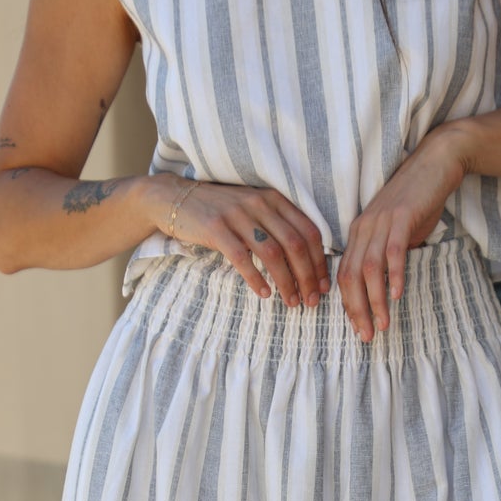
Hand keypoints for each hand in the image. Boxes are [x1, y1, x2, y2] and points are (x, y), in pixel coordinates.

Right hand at [154, 175, 331, 307]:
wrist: (177, 199)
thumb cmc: (222, 212)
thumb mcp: (254, 210)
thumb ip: (278, 226)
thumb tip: (307, 262)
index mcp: (274, 198)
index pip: (309, 231)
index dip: (319, 262)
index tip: (323, 286)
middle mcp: (259, 203)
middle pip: (295, 244)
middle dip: (307, 277)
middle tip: (311, 301)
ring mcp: (237, 214)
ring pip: (272, 253)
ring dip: (286, 282)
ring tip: (291, 302)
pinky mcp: (216, 228)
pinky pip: (242, 257)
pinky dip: (256, 278)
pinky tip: (263, 294)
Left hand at [335, 124, 471, 340]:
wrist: (435, 163)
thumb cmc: (418, 200)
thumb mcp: (396, 231)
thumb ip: (387, 256)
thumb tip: (388, 286)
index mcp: (359, 233)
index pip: (345, 275)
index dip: (349, 305)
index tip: (358, 328)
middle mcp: (364, 228)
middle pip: (350, 277)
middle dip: (357, 311)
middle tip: (366, 336)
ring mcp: (381, 222)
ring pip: (369, 269)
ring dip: (375, 300)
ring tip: (382, 324)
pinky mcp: (401, 216)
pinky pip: (393, 251)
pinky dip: (394, 275)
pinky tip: (398, 295)